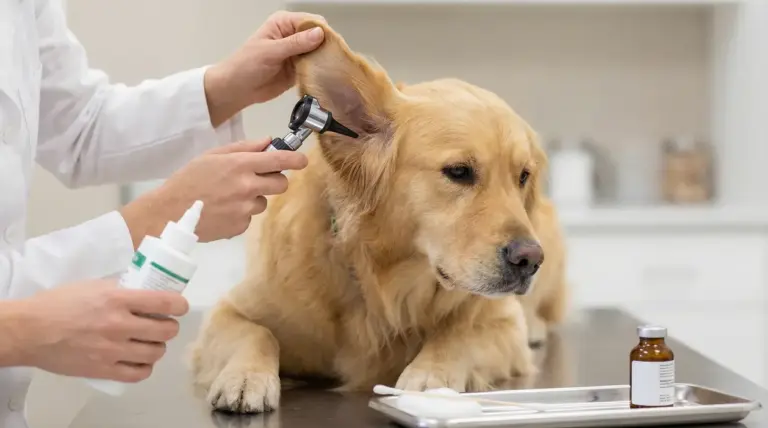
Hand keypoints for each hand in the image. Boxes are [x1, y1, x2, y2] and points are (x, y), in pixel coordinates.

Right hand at [15, 280, 187, 381]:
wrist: (30, 331)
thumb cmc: (59, 304)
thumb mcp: (94, 286)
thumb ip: (122, 289)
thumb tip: (146, 291)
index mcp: (118, 299)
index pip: (166, 303)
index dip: (180, 305)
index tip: (179, 307)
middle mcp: (119, 325)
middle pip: (166, 330)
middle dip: (169, 327)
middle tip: (162, 325)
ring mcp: (112, 350)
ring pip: (156, 353)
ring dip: (158, 347)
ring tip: (150, 342)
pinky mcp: (102, 370)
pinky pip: (138, 374)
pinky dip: (144, 367)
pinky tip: (140, 361)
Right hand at [120, 138, 307, 246]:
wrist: (170, 213)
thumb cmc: (188, 180)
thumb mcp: (212, 156)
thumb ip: (243, 148)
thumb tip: (268, 142)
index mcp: (240, 165)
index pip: (278, 161)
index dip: (295, 160)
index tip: (303, 161)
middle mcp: (247, 187)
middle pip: (281, 184)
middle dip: (274, 181)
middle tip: (258, 180)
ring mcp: (245, 209)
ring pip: (264, 202)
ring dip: (253, 198)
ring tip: (228, 197)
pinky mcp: (240, 227)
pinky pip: (250, 217)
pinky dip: (240, 214)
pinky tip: (223, 211)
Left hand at [205, 11, 326, 125]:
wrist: (237, 89)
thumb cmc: (246, 65)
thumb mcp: (270, 51)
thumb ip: (295, 43)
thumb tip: (319, 33)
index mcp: (283, 24)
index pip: (310, 21)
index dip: (322, 31)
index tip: (330, 44)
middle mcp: (293, 35)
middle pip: (319, 36)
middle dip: (326, 46)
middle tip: (332, 58)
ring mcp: (297, 53)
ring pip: (320, 52)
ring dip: (325, 59)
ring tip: (331, 68)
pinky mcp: (299, 69)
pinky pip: (315, 67)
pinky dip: (320, 71)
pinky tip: (325, 75)